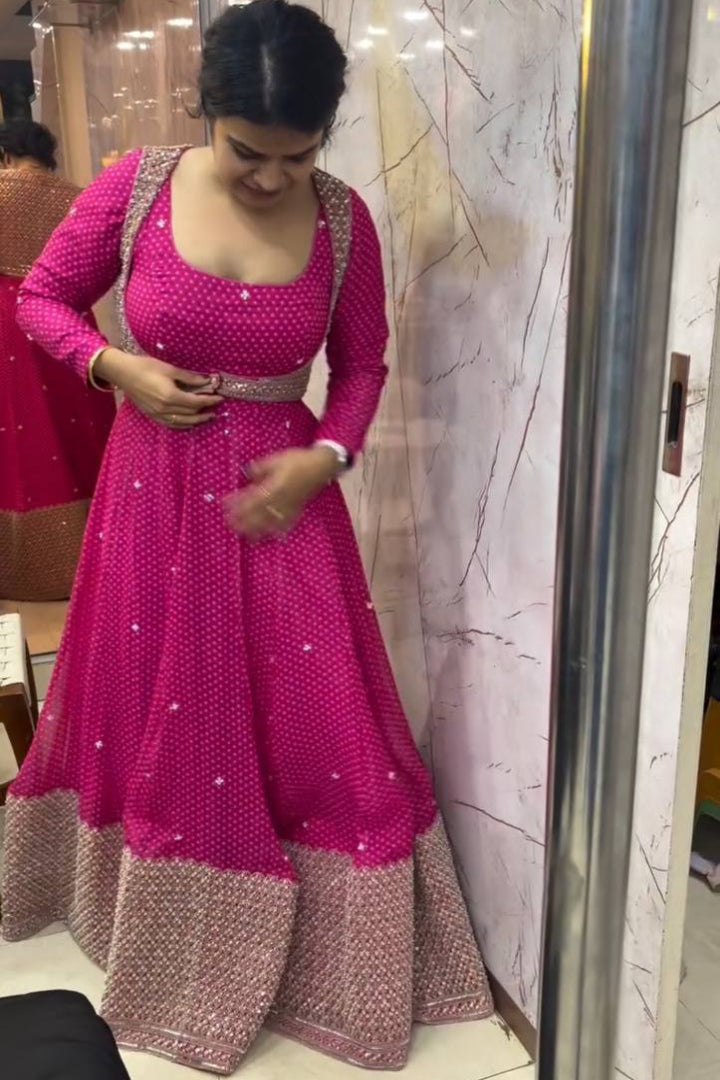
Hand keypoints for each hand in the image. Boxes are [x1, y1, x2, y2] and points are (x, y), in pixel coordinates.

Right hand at [95, 348, 222, 428]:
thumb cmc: (145, 366)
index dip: (210, 400)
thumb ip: (189, 378)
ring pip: (182, 422)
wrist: (123, 373)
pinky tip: (189, 422)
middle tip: (215, 405)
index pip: (196, 403)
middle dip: (205, 410)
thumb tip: (206, 381)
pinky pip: (171, 424)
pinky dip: (183, 424)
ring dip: (196, 420)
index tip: (220, 398)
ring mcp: (158, 414)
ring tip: (207, 417)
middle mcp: (165, 409)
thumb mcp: (169, 369)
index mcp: (171, 396)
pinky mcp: (152, 415)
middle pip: (191, 413)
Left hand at [225, 447, 339, 537]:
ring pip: (270, 521)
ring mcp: (289, 506)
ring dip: (256, 529)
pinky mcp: (297, 509)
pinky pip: (285, 523)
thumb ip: (261, 467)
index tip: (226, 505)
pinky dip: (276, 530)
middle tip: (230, 524)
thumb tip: (247, 473)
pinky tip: (269, 535)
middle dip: (244, 520)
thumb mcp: (277, 458)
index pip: (252, 498)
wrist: (321, 466)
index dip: (238, 503)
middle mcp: (281, 500)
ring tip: (245, 535)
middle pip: (258, 513)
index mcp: (274, 486)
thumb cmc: (298, 460)